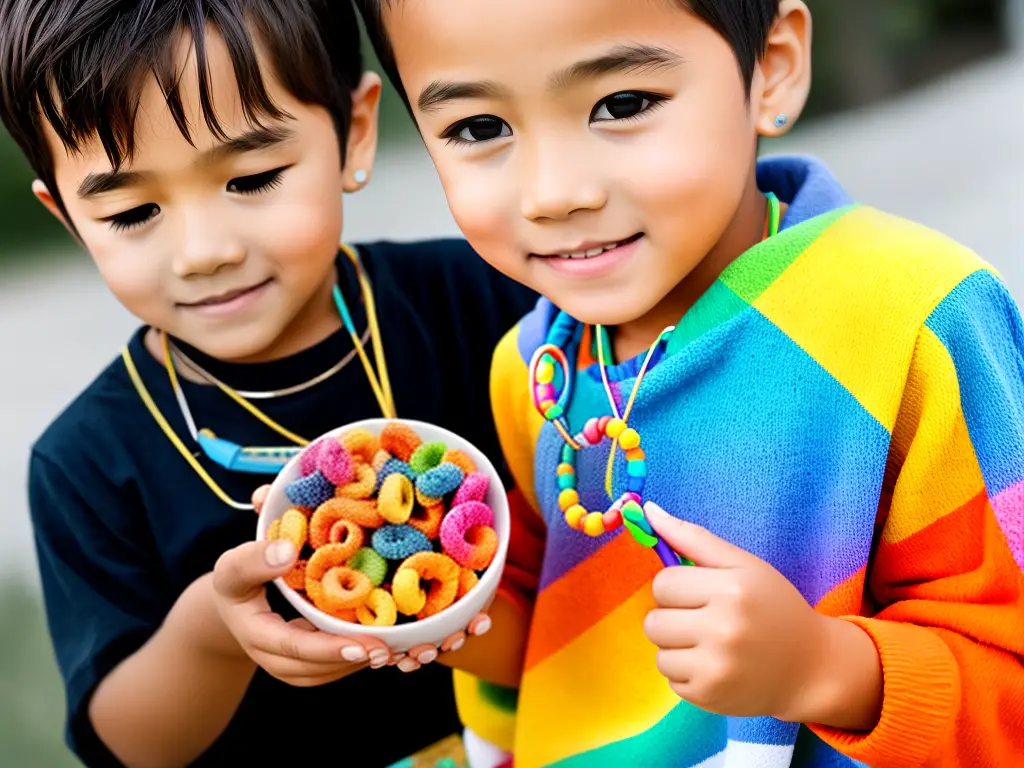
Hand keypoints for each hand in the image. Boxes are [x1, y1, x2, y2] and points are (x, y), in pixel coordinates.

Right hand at [249, 485, 493, 673]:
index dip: (335, 650)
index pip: (299, 649)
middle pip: (332, 668)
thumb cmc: (237, 579)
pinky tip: (426, 640)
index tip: (370, 647)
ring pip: (350, 669)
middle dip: (372, 659)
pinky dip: (390, 652)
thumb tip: (283, 549)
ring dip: (389, 659)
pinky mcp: (326, 659)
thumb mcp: (234, 565)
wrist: (238, 605)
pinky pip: (358, 660)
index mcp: (262, 639)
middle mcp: (286, 661)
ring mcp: (307, 664)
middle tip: (411, 649)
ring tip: (430, 646)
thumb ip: (253, 557)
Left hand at [641, 502, 838, 720]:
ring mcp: (717, 668)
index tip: (699, 593)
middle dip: (672, 618)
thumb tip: (648, 511)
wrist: (810, 668)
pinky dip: (686, 672)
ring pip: (658, 652)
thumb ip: (693, 538)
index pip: (663, 584)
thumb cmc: (773, 608)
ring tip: (709, 644)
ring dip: (676, 648)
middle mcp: (724, 630)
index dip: (676, 587)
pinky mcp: (710, 697)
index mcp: (732, 590)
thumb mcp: (742, 565)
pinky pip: (670, 679)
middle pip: (654, 621)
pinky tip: (715, 666)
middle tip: (704, 620)